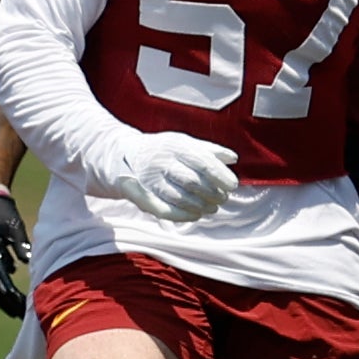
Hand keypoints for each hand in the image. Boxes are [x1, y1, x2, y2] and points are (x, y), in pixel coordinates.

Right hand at [0, 185, 29, 317]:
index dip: (9, 293)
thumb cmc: (1, 211)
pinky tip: (10, 295)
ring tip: (16, 309)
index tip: (22, 304)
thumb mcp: (13, 225)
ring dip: (2, 297)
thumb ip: (20, 243)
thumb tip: (27, 261)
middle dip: (5, 301)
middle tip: (20, 314)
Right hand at [113, 132, 238, 221]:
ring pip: (179, 197)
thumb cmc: (163, 150)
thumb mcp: (184, 142)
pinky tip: (196, 215)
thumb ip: (209, 150)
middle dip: (212, 193)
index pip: (203, 163)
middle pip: (193, 181)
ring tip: (212, 208)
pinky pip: (164, 210)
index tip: (232, 185)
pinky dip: (183, 215)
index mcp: (176, 146)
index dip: (221, 176)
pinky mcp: (142, 195)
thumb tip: (233, 158)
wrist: (125, 155)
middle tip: (223, 198)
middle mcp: (162, 162)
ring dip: (200, 205)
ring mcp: (151, 179)